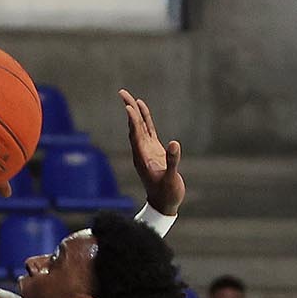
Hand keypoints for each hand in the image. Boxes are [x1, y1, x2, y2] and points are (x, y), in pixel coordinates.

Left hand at [119, 89, 183, 215]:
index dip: (133, 120)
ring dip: (134, 111)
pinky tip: (141, 107)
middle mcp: (141, 152)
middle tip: (122, 92)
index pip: (136, 135)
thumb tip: (174, 144)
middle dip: (128, 109)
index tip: (129, 106)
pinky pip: (148, 130)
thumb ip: (172, 162)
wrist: (164, 204)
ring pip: (139, 126)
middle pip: (133, 126)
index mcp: (142, 158)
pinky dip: (144, 119)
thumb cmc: (167, 194)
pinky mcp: (154, 150)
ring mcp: (147, 150)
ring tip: (128, 96)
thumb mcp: (171, 179)